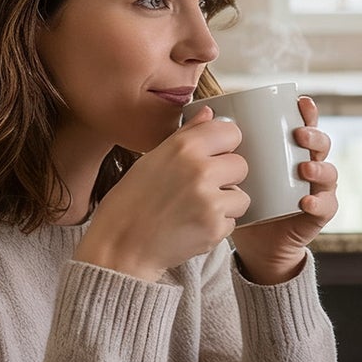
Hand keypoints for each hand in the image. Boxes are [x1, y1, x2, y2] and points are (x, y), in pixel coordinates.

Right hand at [76, 108, 248, 280]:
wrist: (120, 248)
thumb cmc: (131, 204)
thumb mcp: (152, 160)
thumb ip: (186, 136)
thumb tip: (209, 113)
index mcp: (183, 147)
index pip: (231, 132)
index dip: (223, 146)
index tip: (213, 157)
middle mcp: (200, 169)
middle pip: (241, 164)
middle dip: (226, 178)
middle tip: (199, 189)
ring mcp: (209, 200)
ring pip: (241, 196)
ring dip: (225, 204)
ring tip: (195, 210)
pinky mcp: (215, 227)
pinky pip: (233, 221)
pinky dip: (218, 226)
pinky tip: (193, 226)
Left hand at [231, 97, 338, 284]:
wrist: (256, 245)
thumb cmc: (245, 200)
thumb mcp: (234, 170)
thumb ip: (222, 144)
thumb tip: (204, 111)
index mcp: (291, 151)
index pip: (305, 125)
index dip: (308, 113)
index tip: (301, 103)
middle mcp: (309, 166)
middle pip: (322, 144)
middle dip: (315, 136)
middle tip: (299, 134)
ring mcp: (317, 190)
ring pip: (329, 172)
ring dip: (320, 167)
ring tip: (304, 168)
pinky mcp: (318, 214)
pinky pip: (326, 206)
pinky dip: (318, 202)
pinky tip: (306, 201)